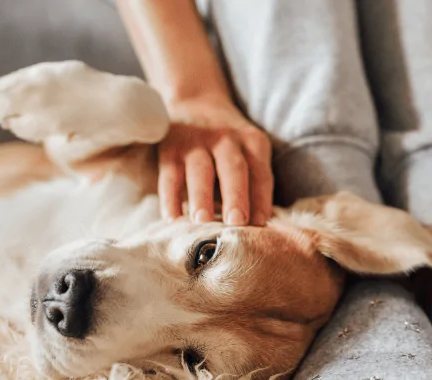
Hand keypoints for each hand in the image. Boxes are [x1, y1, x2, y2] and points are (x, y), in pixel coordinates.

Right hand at [157, 96, 272, 225]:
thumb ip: (252, 182)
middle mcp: (226, 139)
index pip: (260, 173)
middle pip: (233, 168)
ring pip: (200, 171)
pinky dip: (170, 198)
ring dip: (201, 197)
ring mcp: (196, 142)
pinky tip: (172, 218)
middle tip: (236, 222)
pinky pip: (169, 176)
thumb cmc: (228, 144)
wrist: (195, 102)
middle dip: (236, 196)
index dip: (262, 198)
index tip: (260, 223)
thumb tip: (256, 225)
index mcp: (253, 142)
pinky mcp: (170, 148)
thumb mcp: (248, 150)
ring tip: (202, 222)